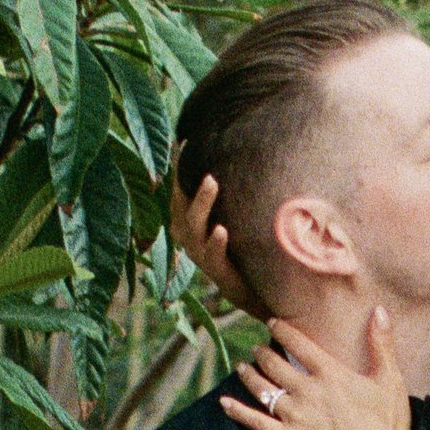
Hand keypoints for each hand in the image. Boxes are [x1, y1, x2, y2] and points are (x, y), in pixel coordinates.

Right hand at [168, 166, 262, 319]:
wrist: (250, 288)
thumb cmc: (237, 246)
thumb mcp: (226, 216)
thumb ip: (221, 194)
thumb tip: (230, 157)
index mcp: (186, 219)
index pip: (179, 188)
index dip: (180, 166)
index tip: (185, 141)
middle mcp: (188, 235)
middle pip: (182, 204)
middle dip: (188, 179)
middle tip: (201, 153)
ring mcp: (199, 253)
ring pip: (194, 226)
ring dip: (203, 203)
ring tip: (212, 181)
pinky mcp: (216, 270)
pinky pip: (212, 254)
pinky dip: (216, 242)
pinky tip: (221, 230)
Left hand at [221, 307, 417, 429]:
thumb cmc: (387, 424)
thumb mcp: (390, 379)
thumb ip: (381, 343)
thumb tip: (378, 310)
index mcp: (329, 373)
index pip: (297, 343)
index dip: (281, 330)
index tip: (271, 324)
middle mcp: (307, 390)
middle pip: (274, 364)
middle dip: (261, 353)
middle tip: (256, 348)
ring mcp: (294, 416)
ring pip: (262, 389)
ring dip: (249, 375)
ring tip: (242, 368)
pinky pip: (256, 423)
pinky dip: (238, 412)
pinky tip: (224, 403)